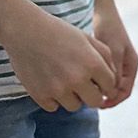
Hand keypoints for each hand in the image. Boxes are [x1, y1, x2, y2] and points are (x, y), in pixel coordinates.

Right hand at [1, 1, 116, 112]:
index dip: (106, 84)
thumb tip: (113, 81)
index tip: (98, 81)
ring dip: (73, 97)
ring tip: (65, 82)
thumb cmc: (59, 32)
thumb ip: (105, 58)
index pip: (110, 87)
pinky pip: (53, 107)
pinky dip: (53, 98)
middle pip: (94, 102)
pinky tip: (49, 83)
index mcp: (92, 64)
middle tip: (84, 86)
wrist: (25, 30)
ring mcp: (57, 89)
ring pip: (74, 106)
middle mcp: (77, 79)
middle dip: (92, 95)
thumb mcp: (88, 39)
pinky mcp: (40, 95)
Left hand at [93, 0, 137, 107]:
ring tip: (84, 92)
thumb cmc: (108, 28)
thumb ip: (114, 70)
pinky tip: (82, 81)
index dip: (113, 101)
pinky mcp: (106, 59)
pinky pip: (101, 76)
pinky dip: (94, 81)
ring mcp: (116, 63)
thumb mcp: (112, 50)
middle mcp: (125, 66)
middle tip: (88, 101)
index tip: (98, 103)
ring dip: (98, 90)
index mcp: (131, 65)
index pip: (125, 91)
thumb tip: (112, 90)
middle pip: (116, 91)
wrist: (103, 11)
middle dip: (105, 98)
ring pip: (108, 85)